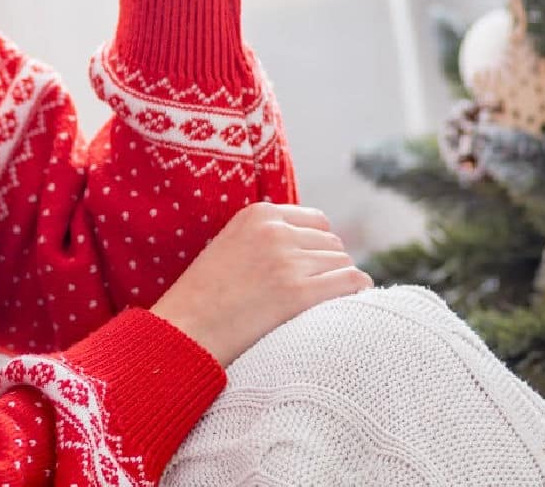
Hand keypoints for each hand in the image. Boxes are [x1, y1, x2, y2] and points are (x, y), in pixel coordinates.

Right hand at [149, 201, 372, 366]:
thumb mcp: (232, 246)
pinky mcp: (298, 293)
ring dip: (340, 283)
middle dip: (329, 267)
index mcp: (257, 214)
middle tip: (316, 294)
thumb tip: (314, 247)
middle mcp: (274, 231)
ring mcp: (287, 261)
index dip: (318, 247)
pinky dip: (357, 292)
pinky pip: (350, 282)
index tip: (312, 270)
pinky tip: (350, 306)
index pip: (317, 221)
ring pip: (343, 263)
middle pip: (333, 243)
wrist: (187, 329)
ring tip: (323, 305)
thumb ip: (266, 237)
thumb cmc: (207, 296)